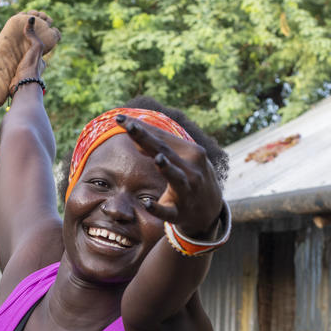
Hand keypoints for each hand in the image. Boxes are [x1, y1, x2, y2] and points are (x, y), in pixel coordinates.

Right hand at [10, 15, 47, 91]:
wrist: (22, 87)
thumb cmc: (31, 68)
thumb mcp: (35, 48)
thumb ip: (33, 35)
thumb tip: (31, 18)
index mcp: (40, 62)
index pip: (38, 50)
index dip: (33, 43)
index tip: (25, 38)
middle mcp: (34, 70)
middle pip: (28, 58)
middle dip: (22, 51)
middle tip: (13, 43)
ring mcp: (24, 75)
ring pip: (20, 64)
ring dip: (14, 59)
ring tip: (6, 50)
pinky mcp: (15, 79)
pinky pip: (11, 70)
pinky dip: (8, 65)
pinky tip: (1, 61)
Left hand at [117, 115, 222, 237]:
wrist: (210, 211)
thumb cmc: (191, 178)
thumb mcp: (182, 160)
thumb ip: (160, 150)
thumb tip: (136, 142)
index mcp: (192, 153)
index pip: (162, 137)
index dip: (141, 127)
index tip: (120, 118)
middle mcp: (191, 170)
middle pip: (165, 151)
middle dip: (147, 138)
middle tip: (130, 126)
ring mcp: (187, 192)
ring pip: (176, 178)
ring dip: (167, 168)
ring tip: (157, 158)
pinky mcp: (180, 213)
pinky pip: (168, 212)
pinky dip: (158, 208)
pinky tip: (147, 204)